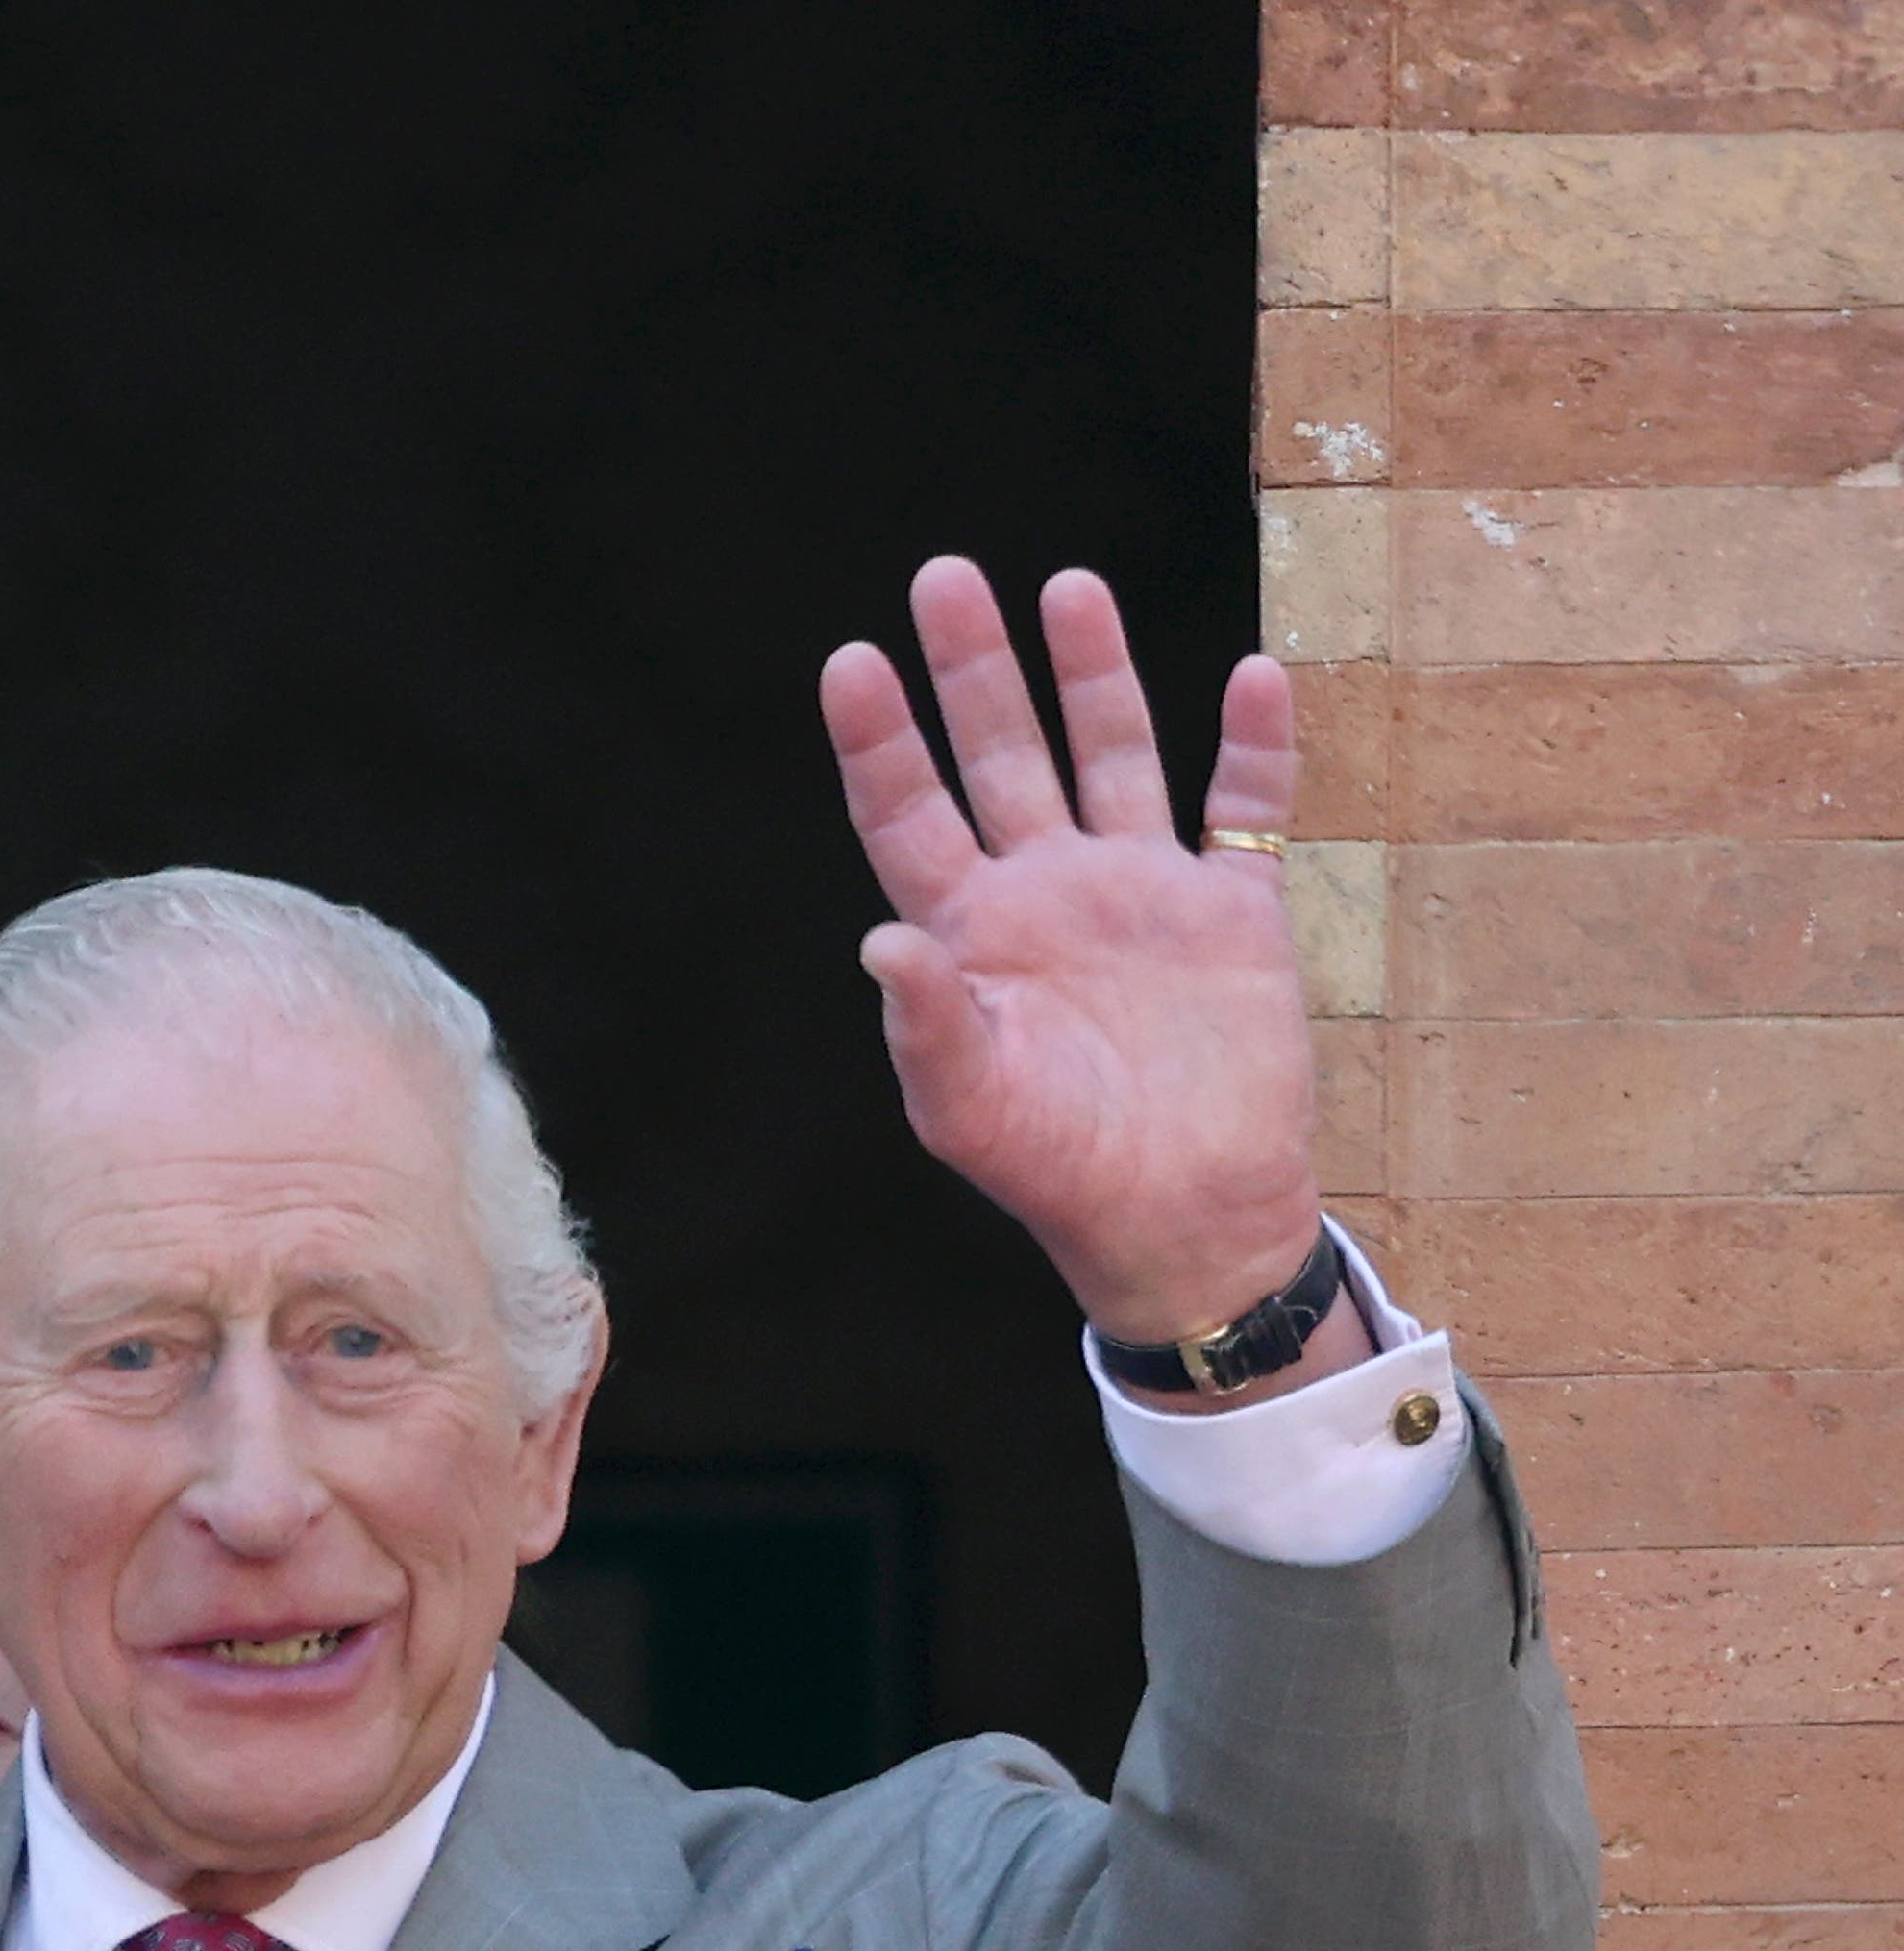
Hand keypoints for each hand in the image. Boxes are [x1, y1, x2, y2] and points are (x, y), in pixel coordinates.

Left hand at [821, 560, 1329, 1354]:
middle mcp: (1048, 894)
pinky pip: (1247, 813)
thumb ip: (930, 1024)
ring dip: (1093, 673)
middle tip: (943, 575)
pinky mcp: (1234, 914)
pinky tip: (1255, 676)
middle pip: (1003, 755)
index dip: (880, 741)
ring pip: (1115, 755)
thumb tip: (881, 942)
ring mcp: (1141, 894)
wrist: (1184, 1219)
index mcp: (970, 935)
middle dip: (974, 669)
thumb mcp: (972, 1108)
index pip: (908, 814)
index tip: (850, 662)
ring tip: (1066, 585)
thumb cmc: (1060, 1173)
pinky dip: (1256, 747)